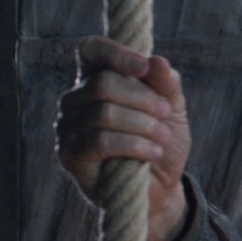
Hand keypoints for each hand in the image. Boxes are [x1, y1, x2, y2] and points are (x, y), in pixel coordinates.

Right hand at [56, 37, 191, 240]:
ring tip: (163, 139)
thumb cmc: (161, 144)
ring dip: (144, 125)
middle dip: (143, 99)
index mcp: (97, 80)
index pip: (91, 51)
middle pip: (103, 83)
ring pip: (104, 112)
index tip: (144, 67)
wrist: (161, 189)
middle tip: (165, 114)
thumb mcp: (173, 111)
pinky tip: (152, 152)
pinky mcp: (69, 154)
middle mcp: (76, 100)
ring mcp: (67, 127)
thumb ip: (167, 85)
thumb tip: (157, 60)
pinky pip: (99, 140)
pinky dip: (134, 145)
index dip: (114, 53)